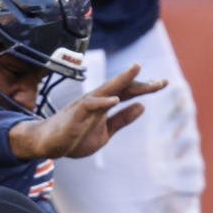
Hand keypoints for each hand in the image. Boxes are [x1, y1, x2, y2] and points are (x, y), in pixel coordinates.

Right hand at [8, 64, 166, 160]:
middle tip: (162, 82)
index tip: (163, 83)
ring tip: (136, 69)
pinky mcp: (76, 114)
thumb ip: (122, 119)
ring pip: (107, 89)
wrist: (49, 144)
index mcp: (106, 104)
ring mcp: (86, 105)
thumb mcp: (106, 131)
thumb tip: (142, 106)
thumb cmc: (76, 136)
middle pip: (122, 87)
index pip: (129, 92)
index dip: (146, 87)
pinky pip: (90, 105)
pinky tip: (115, 99)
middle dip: (141, 83)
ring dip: (122, 79)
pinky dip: (102, 102)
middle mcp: (98, 100)